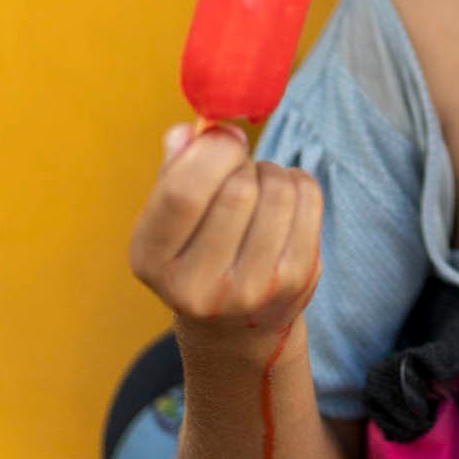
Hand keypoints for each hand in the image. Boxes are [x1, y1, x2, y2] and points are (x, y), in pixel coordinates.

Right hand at [128, 122, 322, 358]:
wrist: (235, 327)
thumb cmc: (196, 252)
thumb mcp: (168, 219)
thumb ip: (173, 170)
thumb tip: (191, 131)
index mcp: (152, 260)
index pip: (184, 192)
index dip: (211, 151)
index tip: (224, 138)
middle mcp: (198, 287)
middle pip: (238, 190)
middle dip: (243, 162)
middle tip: (240, 168)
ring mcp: (251, 290)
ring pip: (277, 192)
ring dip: (271, 172)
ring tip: (259, 186)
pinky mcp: (296, 281)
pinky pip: (307, 201)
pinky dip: (298, 183)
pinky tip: (283, 199)